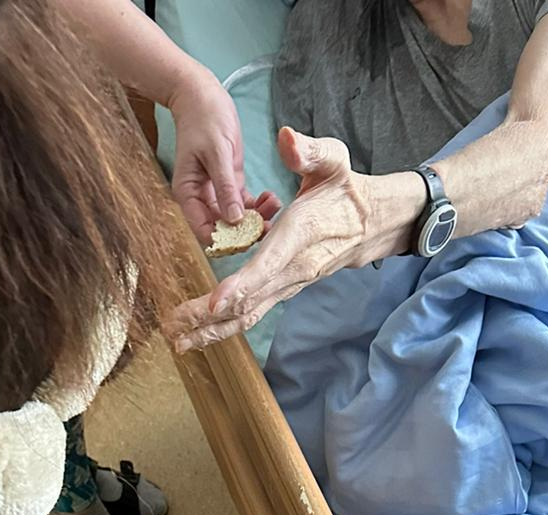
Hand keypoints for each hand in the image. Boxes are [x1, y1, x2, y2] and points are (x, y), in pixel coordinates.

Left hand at [166, 127, 425, 352]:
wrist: (372, 224)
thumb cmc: (346, 190)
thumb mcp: (334, 161)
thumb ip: (309, 151)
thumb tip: (286, 138)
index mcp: (298, 235)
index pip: (268, 265)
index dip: (241, 285)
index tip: (214, 302)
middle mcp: (293, 268)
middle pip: (249, 300)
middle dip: (210, 317)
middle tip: (174, 328)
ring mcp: (288, 284)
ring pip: (249, 314)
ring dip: (212, 330)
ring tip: (179, 342)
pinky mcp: (283, 290)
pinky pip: (252, 313)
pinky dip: (224, 326)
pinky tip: (199, 334)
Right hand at [167, 70, 279, 242]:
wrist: (202, 96)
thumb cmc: (204, 120)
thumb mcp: (217, 153)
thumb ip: (225, 187)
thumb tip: (234, 219)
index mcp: (189, 194)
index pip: (204, 231)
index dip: (225, 240)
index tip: (248, 236)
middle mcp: (201, 199)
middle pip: (222, 229)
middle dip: (245, 231)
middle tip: (269, 224)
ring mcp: (217, 192)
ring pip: (237, 219)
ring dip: (255, 218)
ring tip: (274, 205)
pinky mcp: (230, 183)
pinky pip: (245, 204)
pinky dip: (258, 206)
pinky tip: (271, 198)